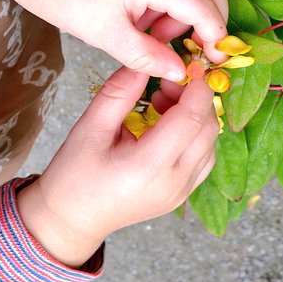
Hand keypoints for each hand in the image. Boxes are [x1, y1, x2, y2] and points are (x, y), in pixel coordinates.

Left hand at [0, 0, 228, 79]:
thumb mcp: (104, 34)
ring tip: (154, 31)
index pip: (204, 7)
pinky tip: (146, 11)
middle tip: (195, 48)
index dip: (216, 36)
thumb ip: (147, 55)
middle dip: (211, 18)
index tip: (215, 60)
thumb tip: (180, 72)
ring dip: (189, 6)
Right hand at [17, 66, 218, 266]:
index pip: (191, 118)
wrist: (71, 220)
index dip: (196, 87)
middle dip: (196, 99)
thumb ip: (120, 92)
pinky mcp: (183, 195)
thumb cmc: (74, 175)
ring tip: (163, 105)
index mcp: (149, 166)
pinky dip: (196, 136)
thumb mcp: (90, 127)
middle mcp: (174, 182)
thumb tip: (145, 62)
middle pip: (208, 130)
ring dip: (197, 118)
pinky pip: (204, 159)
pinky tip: (169, 126)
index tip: (186, 66)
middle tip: (167, 85)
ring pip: (211, 144)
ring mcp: (182, 192)